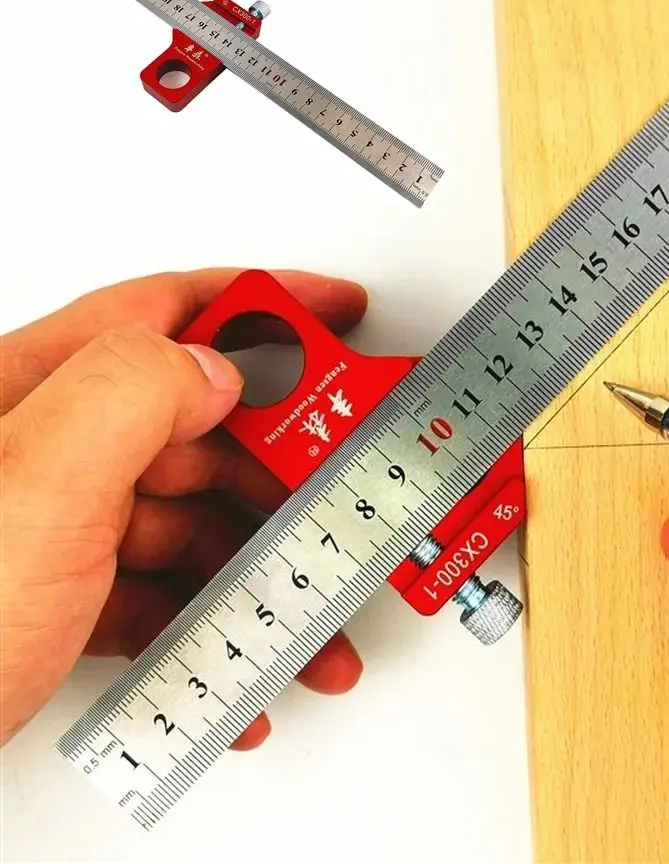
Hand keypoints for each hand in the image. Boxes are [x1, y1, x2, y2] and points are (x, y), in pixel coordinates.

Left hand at [0, 268, 367, 748]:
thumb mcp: (31, 488)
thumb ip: (131, 396)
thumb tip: (214, 369)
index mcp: (37, 393)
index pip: (170, 310)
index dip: (265, 301)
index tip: (334, 311)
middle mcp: (49, 449)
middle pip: (201, 426)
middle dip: (288, 467)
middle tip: (344, 493)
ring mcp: (57, 525)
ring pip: (193, 518)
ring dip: (264, 569)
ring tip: (310, 615)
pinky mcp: (61, 596)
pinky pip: (162, 589)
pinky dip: (212, 623)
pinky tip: (236, 660)